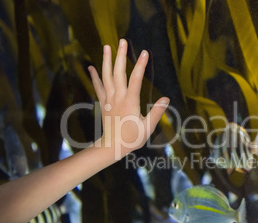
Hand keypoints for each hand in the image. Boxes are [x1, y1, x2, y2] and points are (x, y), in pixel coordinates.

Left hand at [88, 39, 168, 158]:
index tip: (144, 52)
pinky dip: (95, 76)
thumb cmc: (132, 138)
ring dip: (106, 60)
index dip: (140, 65)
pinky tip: (91, 67)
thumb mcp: (148, 127)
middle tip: (122, 41)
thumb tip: (166, 99)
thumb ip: (156, 112)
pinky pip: (98, 86)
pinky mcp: (103, 103)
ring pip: (106, 76)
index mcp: (130, 102)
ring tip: (106, 46)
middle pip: (118, 73)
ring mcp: (108, 99)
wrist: (112, 146)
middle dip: (120, 56)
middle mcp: (117, 97)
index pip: (136, 80)